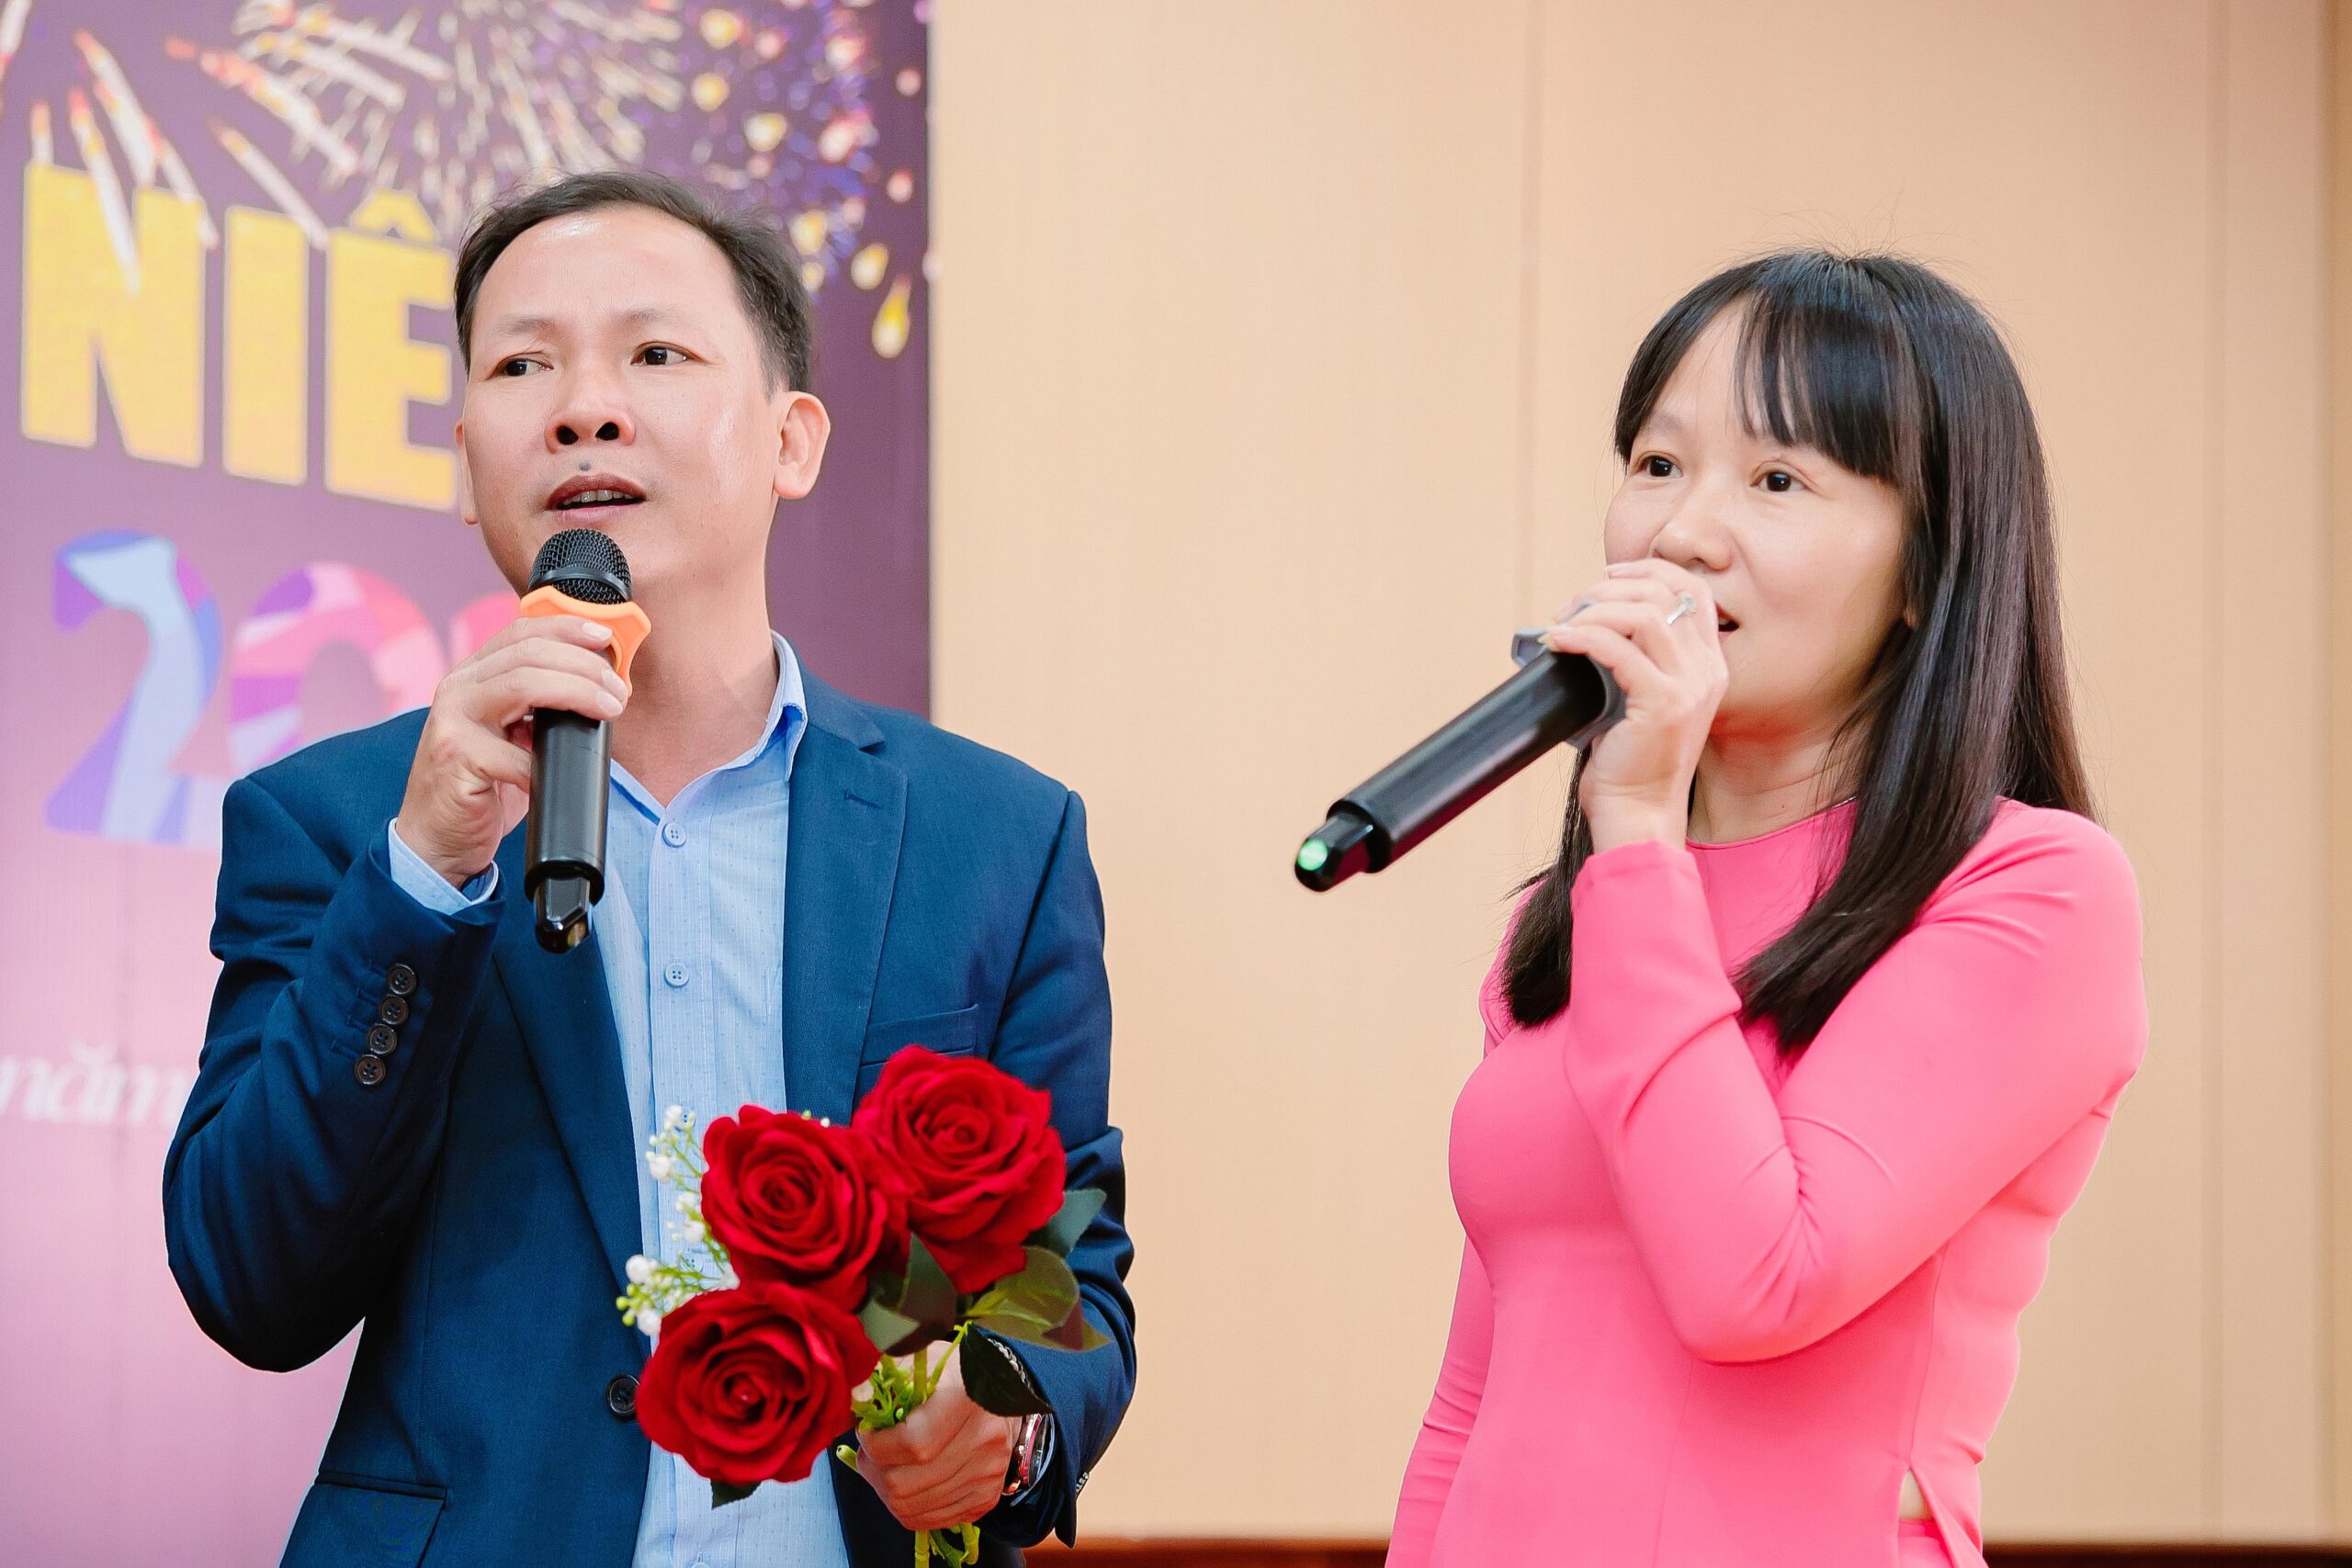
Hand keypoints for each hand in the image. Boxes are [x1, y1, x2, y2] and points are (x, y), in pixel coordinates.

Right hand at [392, 616, 627, 886]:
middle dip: (584, 666)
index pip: (521, 633)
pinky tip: (558, 775)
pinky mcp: (455, 756)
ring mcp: (452, 720)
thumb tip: (599, 690)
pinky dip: (545, 764)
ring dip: (577, 692)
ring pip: (522, 684)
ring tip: (608, 710)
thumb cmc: (482, 788)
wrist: (436, 839)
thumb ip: (538, 708)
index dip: (566, 628)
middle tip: (617, 691)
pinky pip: (515, 753)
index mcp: (472, 676)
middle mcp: (458, 689)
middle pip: (529, 654)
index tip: (604, 638)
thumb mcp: (512, 736)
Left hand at [856, 1350, 1020, 1532]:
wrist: (1001, 1397)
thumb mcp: (919, 1361)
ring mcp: (988, 1473)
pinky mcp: (987, 1498)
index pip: (912, 1444)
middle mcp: (984, 1439)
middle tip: (870, 1456)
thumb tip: (850, 1411)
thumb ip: (883, 1382)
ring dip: (887, 1493)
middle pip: (906, 1484)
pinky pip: (932, 1521)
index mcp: (966, 1397)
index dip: (876, 1447)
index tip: (866, 1434)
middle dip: (874, 1473)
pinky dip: (910, 1508)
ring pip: (913, 1508)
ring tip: (886, 1468)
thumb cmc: (952, 1376)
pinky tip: (908, 1482)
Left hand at [1543, 559, 1726, 851]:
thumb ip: (1634, 658)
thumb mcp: (1641, 700)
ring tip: (1563, 625)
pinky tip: (1558, 643)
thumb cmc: (1629, 763)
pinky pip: (1618, 649)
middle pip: (1666, 591)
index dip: (1650, 571)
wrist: (1637, 814)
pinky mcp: (1663, 704)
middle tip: (1571, 607)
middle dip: (1610, 588)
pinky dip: (1582, 637)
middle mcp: (1707, 671)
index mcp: (1709, 666)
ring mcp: (1689, 687)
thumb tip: (1590, 619)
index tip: (1608, 575)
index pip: (1694, 591)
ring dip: (1594, 609)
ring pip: (1643, 613)